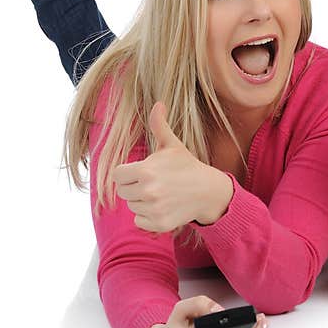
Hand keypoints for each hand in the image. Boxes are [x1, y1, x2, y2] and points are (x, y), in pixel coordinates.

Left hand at [113, 102, 233, 230]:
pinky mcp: (159, 224)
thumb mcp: (173, 145)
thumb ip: (159, 125)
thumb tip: (158, 103)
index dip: (127, 172)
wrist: (209, 191)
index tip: (141, 172)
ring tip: (161, 194)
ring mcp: (153, 209)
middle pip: (123, 192)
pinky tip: (163, 207)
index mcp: (145, 170)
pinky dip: (148, 217)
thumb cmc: (187, 166)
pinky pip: (139, 221)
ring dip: (142, 202)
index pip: (117, 175)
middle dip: (135, 187)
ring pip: (132, 207)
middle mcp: (147, 191)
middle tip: (154, 183)